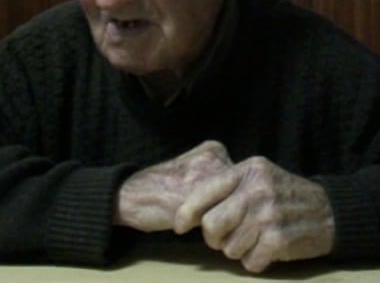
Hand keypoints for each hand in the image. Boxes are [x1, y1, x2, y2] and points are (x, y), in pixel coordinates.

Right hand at [114, 140, 238, 231]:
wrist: (130, 195)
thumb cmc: (165, 188)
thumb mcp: (197, 171)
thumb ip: (221, 178)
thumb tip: (249, 199)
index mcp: (214, 149)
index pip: (243, 179)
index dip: (233, 199)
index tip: (215, 203)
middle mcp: (211, 159)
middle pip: (239, 193)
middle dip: (230, 211)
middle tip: (210, 217)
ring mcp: (201, 176)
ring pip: (229, 208)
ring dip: (220, 222)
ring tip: (199, 221)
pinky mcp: (190, 197)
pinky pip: (213, 220)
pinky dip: (209, 229)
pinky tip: (190, 225)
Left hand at [174, 156, 334, 272]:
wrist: (330, 212)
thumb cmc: (287, 197)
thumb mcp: (261, 178)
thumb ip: (230, 189)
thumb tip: (191, 213)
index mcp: (249, 170)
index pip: (205, 191)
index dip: (186, 212)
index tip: (180, 226)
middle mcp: (257, 189)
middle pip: (211, 225)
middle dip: (214, 238)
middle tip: (225, 238)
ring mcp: (268, 214)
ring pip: (229, 248)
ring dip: (238, 251)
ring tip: (255, 240)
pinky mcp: (279, 239)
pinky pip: (249, 262)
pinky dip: (256, 261)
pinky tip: (268, 250)